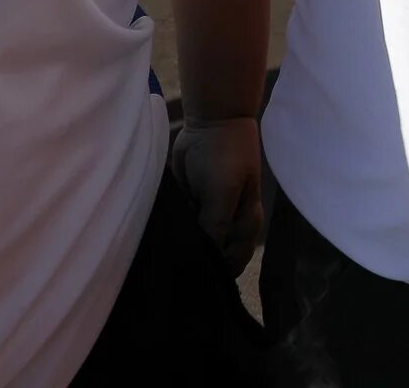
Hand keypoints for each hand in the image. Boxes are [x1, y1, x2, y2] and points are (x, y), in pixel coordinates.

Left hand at [171, 116, 266, 276]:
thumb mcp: (222, 194)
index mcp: (245, 224)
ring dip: (185, 249)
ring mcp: (210, 215)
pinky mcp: (193, 205)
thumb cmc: (225, 158)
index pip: (234, 262)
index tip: (193, 285)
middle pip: (216, 256)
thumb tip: (203, 260)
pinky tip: (162, 243)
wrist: (212, 122)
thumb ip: (215, 228)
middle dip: (199, 264)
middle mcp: (230, 224)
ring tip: (165, 264)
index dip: (217, 275)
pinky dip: (177, 233)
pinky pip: (185, 227)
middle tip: (174, 278)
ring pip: (198, 242)